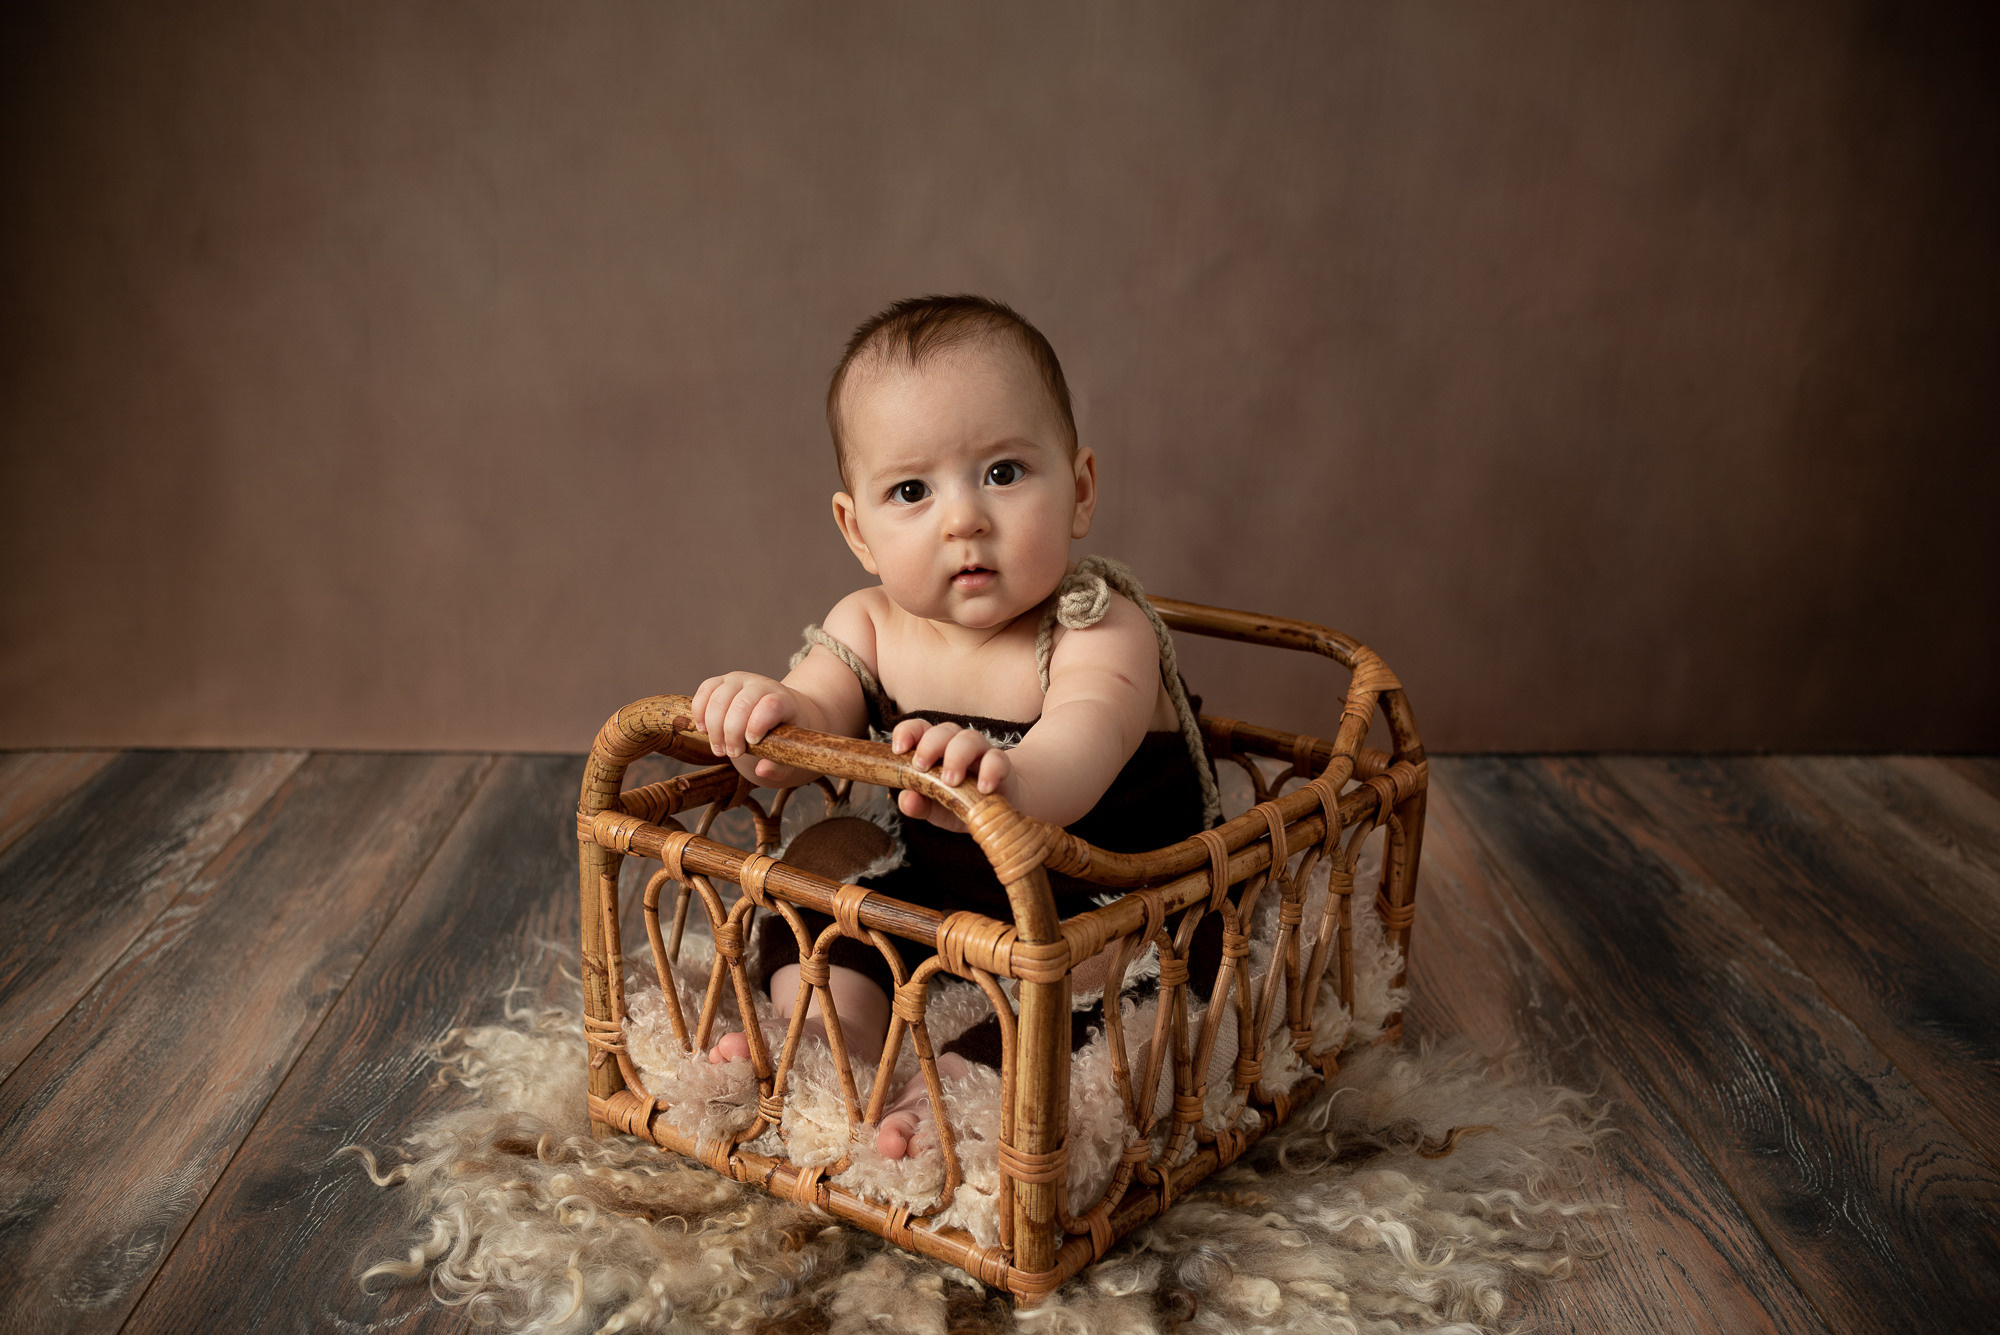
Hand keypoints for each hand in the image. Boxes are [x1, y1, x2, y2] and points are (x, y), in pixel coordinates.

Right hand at [692, 672, 815, 785]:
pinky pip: (705, 690)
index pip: (770, 705)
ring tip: (719, 749)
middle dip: (732, 734)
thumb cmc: (785, 735)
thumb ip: (779, 767)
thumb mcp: (789, 753)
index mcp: (783, 700)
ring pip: (719, 698)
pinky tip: (704, 730)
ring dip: (714, 728)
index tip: (752, 743)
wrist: (782, 711)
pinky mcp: (722, 681)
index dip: (757, 725)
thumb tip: (761, 770)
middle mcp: (761, 685)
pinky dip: (699, 711)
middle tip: (732, 754)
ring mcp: (740, 680)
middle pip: (741, 704)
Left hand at [889, 718, 1011, 830]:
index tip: (899, 750)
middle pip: (944, 730)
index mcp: (937, 749)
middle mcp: (957, 745)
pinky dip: (989, 771)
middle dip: (929, 746)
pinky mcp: (1002, 766)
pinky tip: (982, 789)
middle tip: (921, 768)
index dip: (907, 732)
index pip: (919, 728)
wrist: (997, 811)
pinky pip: (997, 759)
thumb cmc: (961, 802)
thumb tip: (906, 800)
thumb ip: (918, 805)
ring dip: (957, 757)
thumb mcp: (936, 809)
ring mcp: (981, 752)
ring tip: (951, 781)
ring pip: (970, 738)